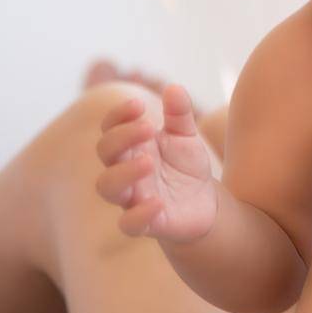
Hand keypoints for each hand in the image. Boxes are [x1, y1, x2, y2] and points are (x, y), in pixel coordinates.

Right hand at [95, 85, 215, 241]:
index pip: (110, 127)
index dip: (117, 115)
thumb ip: (180, 114)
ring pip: (108, 188)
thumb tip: (174, 88)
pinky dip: (138, 215)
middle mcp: (125, 170)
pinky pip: (129, 224)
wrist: (206, 203)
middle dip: (121, 138)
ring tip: (149, 161)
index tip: (137, 104)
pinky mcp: (147, 223)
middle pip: (105, 153)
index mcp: (132, 146)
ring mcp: (133, 197)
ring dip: (124, 172)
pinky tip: (157, 203)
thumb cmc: (186, 166)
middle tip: (146, 129)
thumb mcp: (186, 136)